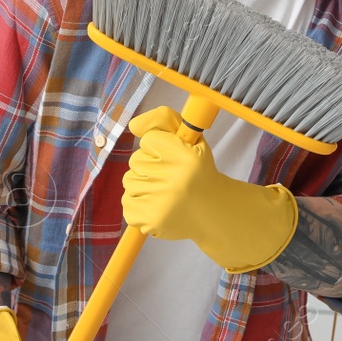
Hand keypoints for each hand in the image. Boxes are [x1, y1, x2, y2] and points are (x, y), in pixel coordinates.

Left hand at [123, 106, 298, 272]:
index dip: (157, 147)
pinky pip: (127, 203)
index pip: (148, 140)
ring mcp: (160, 202)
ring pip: (129, 181)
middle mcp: (172, 178)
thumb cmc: (198, 172)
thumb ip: (164, 120)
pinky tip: (156, 205)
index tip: (171, 156)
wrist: (213, 211)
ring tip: (162, 190)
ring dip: (142, 184)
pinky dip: (138, 203)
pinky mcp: (150, 220)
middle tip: (167, 175)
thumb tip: (133, 125)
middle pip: (136, 160)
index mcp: (184, 156)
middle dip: (149, 166)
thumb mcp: (192, 139)